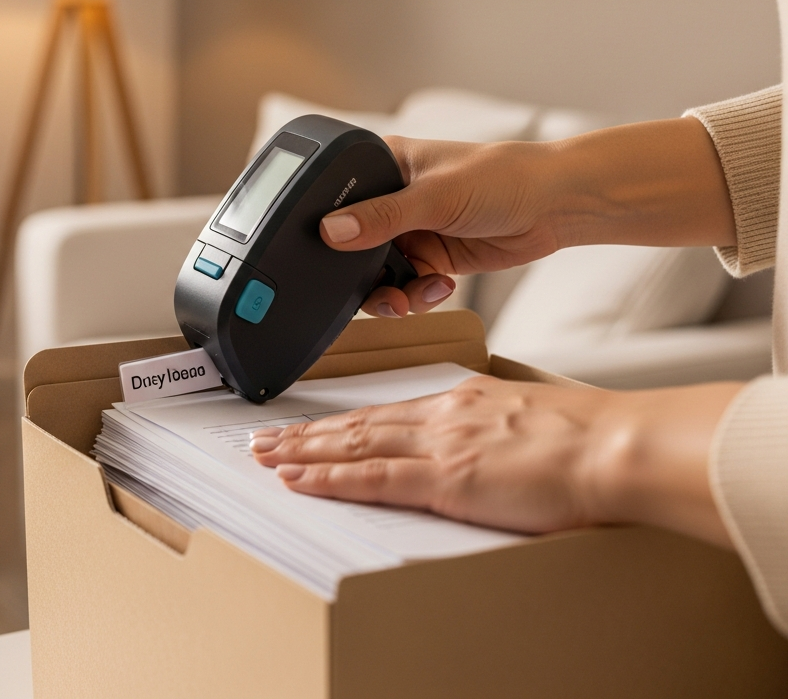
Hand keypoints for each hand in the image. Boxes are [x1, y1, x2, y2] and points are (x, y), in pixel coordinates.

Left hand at [250, 375, 741, 545]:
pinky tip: (299, 480)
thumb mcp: (532, 422)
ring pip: (353, 445)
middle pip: (358, 423)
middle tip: (265, 438)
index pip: (387, 412)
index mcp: (463, 401)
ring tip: (266, 457)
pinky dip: (329, 478)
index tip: (315, 427)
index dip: (343, 422)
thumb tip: (491, 449)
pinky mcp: (445, 478)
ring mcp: (439, 445)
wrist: (616, 446)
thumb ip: (498, 432)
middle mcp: (442, 415)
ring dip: (304, 452)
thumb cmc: (592, 440)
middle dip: (308, 433)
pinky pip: (372, 478)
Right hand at [325, 118, 735, 317]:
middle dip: (361, 273)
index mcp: (382, 165)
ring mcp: (410, 230)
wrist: (556, 206)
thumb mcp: (436, 196)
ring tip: (407, 299)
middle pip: (350, 244)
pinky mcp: (430, 256)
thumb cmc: (504, 176)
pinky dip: (417, 294)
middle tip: (375, 289)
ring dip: (390, 291)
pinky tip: (439, 287)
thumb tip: (331, 231)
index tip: (327, 253)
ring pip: (376, 271)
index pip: (334, 196)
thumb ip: (382, 217)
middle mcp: (390, 198)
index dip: (325, 226)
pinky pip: (406, 285)